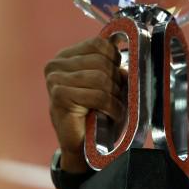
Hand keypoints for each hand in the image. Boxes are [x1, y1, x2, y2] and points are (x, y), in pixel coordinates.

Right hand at [44, 37, 125, 172]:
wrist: (83, 144)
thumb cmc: (97, 112)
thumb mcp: (109, 83)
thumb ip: (115, 66)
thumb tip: (134, 56)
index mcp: (67, 56)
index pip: (99, 43)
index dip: (115, 59)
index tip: (118, 76)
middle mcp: (56, 64)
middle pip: (101, 61)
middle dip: (116, 81)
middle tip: (116, 97)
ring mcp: (55, 79)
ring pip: (101, 78)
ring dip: (114, 96)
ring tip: (113, 107)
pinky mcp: (59, 95)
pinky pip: (98, 95)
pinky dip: (111, 107)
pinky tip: (110, 114)